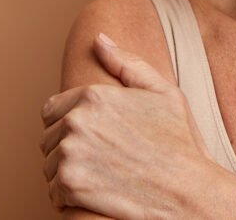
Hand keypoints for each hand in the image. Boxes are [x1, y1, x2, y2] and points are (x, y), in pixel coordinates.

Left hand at [39, 33, 235, 218]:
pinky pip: (53, 192)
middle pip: (48, 138)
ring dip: (69, 172)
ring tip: (102, 175)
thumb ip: (127, 63)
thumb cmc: (179, 141)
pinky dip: (70, 197)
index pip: (52, 109)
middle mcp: (77, 120)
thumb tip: (99, 39)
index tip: (93, 137)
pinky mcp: (69, 184)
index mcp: (94, 95)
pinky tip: (98, 192)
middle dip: (68, 148)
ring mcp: (70, 153)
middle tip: (102, 158)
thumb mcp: (163, 93)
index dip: (70, 123)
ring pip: (50, 165)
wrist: (187, 189)